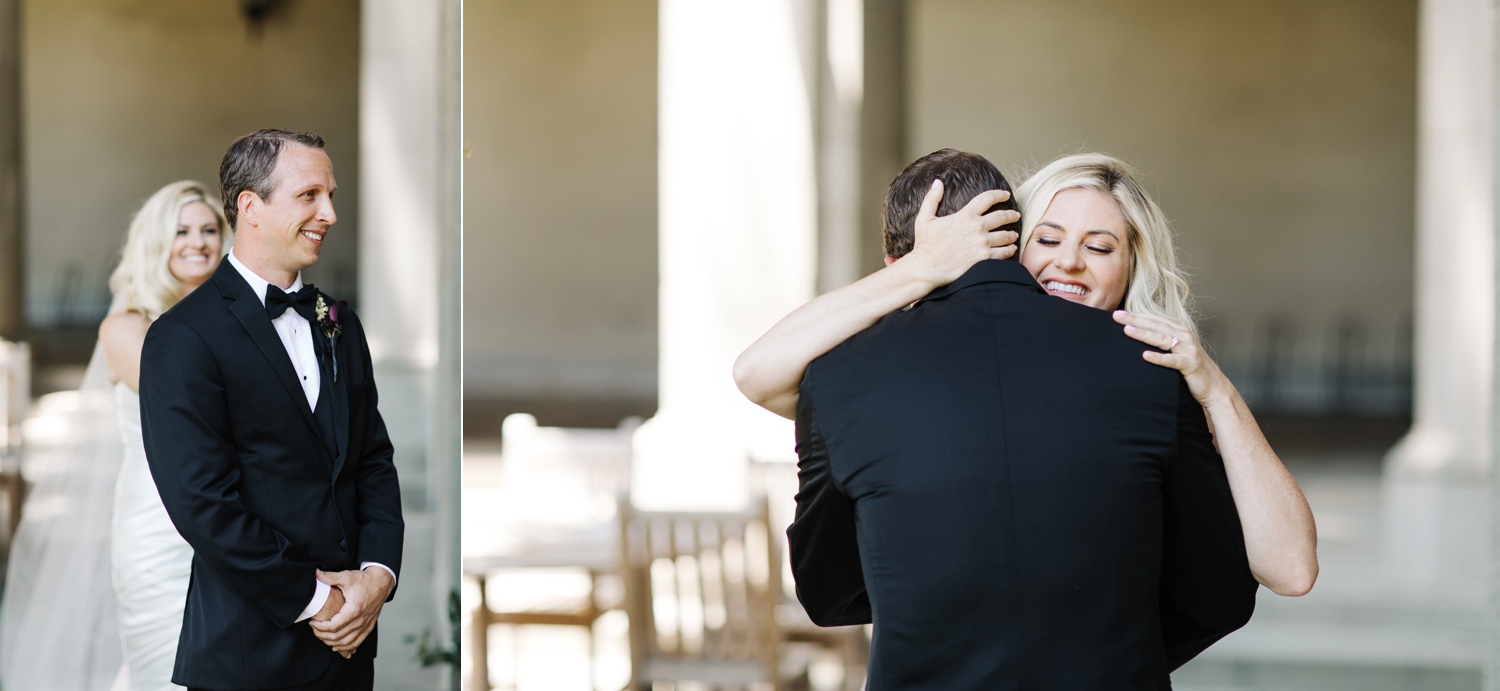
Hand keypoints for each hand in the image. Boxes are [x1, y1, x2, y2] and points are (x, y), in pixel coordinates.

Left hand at [309, 567, 394, 656]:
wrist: (383, 582)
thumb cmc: (365, 580)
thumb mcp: (347, 576)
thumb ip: (330, 577)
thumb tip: (315, 573)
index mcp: (354, 609)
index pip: (333, 626)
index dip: (320, 627)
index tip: (313, 622)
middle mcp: (361, 620)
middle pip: (338, 636)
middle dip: (322, 635)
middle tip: (314, 629)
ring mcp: (366, 625)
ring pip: (347, 642)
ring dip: (332, 643)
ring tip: (323, 637)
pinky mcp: (369, 626)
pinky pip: (357, 642)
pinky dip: (346, 647)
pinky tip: (337, 646)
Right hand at [894, 179, 1019, 287]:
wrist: (927, 268)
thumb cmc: (925, 245)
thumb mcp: (924, 219)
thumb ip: (932, 199)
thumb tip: (937, 182)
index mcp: (965, 215)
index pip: (987, 198)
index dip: (999, 194)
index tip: (1006, 195)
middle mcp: (977, 227)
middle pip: (1002, 216)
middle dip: (1011, 214)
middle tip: (1016, 215)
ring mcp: (982, 243)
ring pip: (1005, 236)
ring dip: (1012, 235)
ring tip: (1014, 235)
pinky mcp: (984, 259)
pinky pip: (1003, 253)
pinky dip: (1009, 250)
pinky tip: (1011, 249)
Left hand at [1114, 311, 1231, 406]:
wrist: (1215, 387)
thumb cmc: (1192, 369)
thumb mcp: (1177, 351)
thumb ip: (1163, 342)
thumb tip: (1140, 337)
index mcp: (1179, 331)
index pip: (1154, 320)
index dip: (1137, 315)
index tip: (1118, 313)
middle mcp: (1184, 336)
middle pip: (1155, 326)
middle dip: (1135, 319)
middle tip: (1116, 316)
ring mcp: (1188, 349)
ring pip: (1162, 339)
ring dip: (1144, 334)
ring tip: (1127, 330)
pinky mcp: (1191, 364)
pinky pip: (1172, 360)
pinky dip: (1159, 358)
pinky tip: (1145, 356)